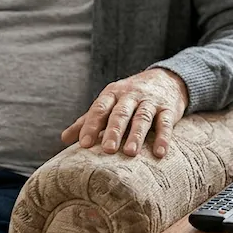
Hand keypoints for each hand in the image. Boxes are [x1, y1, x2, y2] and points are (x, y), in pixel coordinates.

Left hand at [60, 68, 188, 157]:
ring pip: (143, 117)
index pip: (100, 109)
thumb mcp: (109, 104)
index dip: (92, 125)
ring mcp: (151, 101)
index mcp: (112, 94)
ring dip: (137, 135)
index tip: (84, 144)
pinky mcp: (169, 108)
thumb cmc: (130, 98)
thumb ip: (89, 120)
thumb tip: (64, 138)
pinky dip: (163, 137)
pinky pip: (166, 123)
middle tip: (108, 150)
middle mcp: (131, 95)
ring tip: (131, 153)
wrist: (166, 79)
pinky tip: (160, 152)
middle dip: (114, 131)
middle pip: (121, 113)